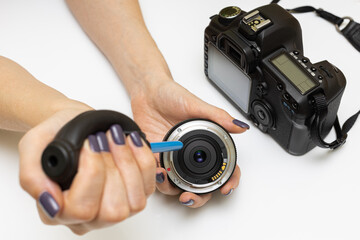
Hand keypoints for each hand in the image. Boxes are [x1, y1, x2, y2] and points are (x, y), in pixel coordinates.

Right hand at [18, 106, 156, 234]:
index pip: (81, 209)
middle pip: (112, 210)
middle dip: (112, 168)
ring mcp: (116, 208)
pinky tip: (130, 141)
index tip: (89, 145)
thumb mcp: (33, 146)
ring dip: (128, 163)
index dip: (91, 174)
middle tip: (102, 139)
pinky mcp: (135, 194)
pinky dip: (144, 160)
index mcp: (59, 211)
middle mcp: (89, 217)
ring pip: (134, 203)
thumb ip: (32, 176)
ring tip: (115, 137)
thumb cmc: (56, 135)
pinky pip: (149, 186)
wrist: (74, 123)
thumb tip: (49, 201)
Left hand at [131, 80, 248, 207]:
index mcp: (203, 144)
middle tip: (191, 197)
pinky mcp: (154, 157)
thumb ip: (218, 116)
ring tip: (168, 180)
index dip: (228, 179)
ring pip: (177, 184)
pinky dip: (156, 178)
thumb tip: (240, 126)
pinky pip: (156, 175)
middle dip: (198, 197)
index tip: (226, 187)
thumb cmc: (171, 95)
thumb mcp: (196, 104)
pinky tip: (157, 172)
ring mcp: (171, 157)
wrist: (147, 91)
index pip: (222, 166)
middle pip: (200, 184)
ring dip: (173, 189)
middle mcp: (188, 154)